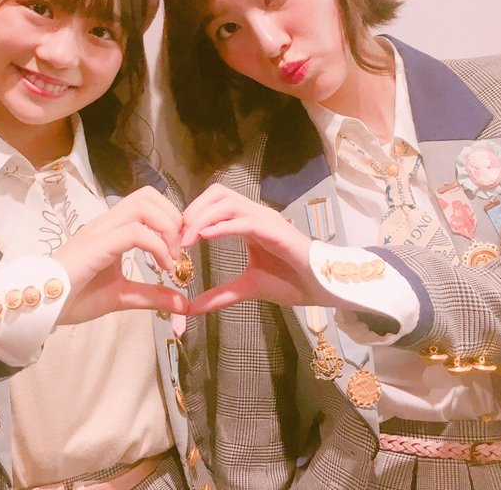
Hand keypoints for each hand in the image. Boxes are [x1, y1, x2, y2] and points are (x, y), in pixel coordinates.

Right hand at [53, 185, 187, 323]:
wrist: (42, 309)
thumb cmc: (75, 298)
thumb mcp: (123, 296)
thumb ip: (152, 296)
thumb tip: (183, 303)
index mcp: (112, 229)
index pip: (147, 202)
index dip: (171, 218)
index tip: (181, 249)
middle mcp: (106, 222)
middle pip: (148, 195)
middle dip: (173, 217)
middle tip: (180, 249)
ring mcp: (100, 230)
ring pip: (143, 205)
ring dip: (167, 227)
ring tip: (172, 257)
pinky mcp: (96, 244)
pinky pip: (135, 232)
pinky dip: (157, 246)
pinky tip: (162, 267)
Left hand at [181, 184, 328, 313]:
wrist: (324, 287)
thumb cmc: (292, 282)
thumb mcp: (248, 288)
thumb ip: (221, 295)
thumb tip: (192, 308)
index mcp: (249, 222)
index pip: (216, 203)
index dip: (193, 213)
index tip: (176, 235)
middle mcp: (257, 215)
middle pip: (218, 193)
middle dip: (194, 208)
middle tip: (177, 234)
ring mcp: (267, 220)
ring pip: (228, 203)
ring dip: (203, 217)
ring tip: (186, 238)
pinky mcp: (276, 232)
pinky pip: (244, 222)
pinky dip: (222, 226)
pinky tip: (205, 236)